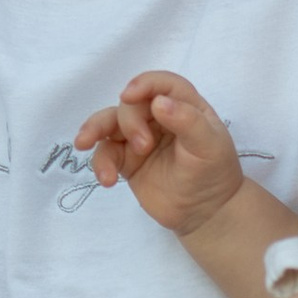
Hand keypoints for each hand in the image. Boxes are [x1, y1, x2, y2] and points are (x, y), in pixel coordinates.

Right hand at [75, 73, 244, 238]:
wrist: (206, 213)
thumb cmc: (214, 173)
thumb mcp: (210, 146)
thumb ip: (187, 122)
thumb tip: (158, 102)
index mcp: (184, 106)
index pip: (161, 84)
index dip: (144, 84)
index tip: (129, 95)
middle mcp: (158, 117)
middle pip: (131, 104)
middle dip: (129, 121)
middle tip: (143, 147)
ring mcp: (139, 138)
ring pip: (108, 123)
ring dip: (95, 130)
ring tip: (84, 144)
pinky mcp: (126, 161)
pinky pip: (104, 154)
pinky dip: (100, 164)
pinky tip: (107, 180)